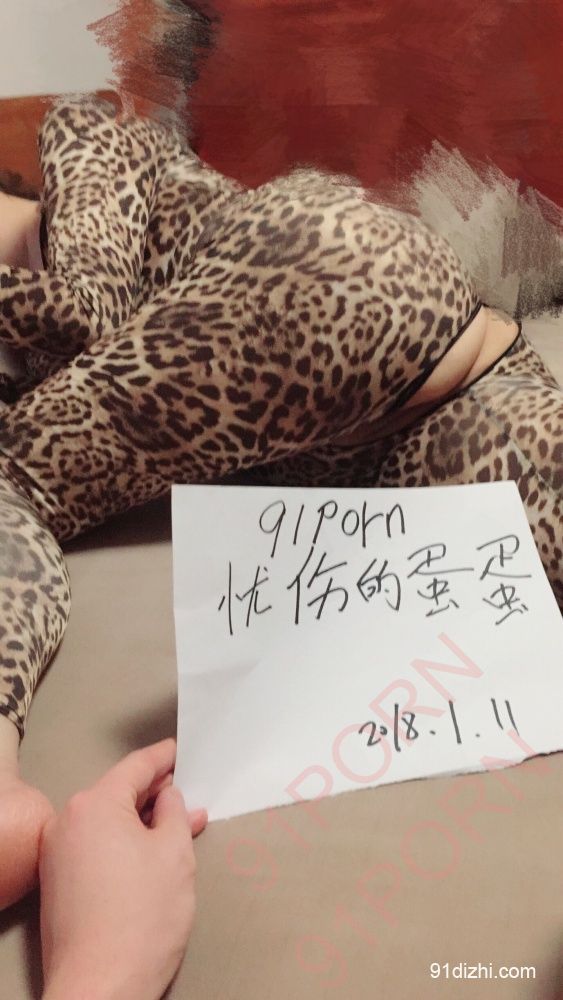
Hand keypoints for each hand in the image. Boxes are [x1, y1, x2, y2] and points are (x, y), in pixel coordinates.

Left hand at [39, 739, 206, 999]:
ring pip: (106, 822)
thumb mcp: (174, 854)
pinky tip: (148, 856)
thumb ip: (174, 813)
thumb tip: (169, 798)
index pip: (135, 767)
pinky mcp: (57, 883)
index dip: (163, 757)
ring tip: (177, 829)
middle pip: (117, 794)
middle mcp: (67, 822)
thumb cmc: (140, 920)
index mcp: (94, 805)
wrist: (100, 987)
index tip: (179, 750)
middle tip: (188, 795)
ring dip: (140, 822)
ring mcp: (57, 854)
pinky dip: (121, 844)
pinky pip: (94, 846)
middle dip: (155, 794)